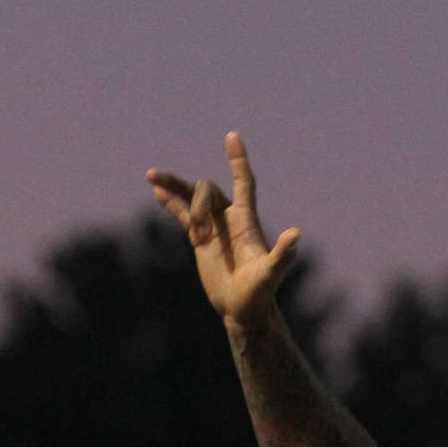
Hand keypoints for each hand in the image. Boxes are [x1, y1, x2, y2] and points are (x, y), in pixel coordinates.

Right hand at [146, 131, 299, 321]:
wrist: (242, 310)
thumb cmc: (260, 294)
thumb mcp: (270, 275)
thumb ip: (282, 256)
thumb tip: (296, 236)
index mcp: (246, 220)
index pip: (243, 182)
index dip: (238, 160)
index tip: (232, 136)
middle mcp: (229, 218)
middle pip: (207, 190)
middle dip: (197, 205)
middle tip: (199, 236)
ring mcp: (213, 227)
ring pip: (192, 197)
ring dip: (173, 187)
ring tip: (151, 177)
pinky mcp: (199, 239)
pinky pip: (182, 213)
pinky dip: (170, 201)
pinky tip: (156, 190)